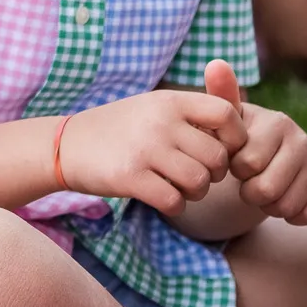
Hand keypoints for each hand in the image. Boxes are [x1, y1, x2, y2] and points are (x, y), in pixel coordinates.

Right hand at [57, 88, 246, 214]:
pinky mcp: (130, 177)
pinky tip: (161, 197)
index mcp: (169, 100)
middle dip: (213, 174)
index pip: (226, 115)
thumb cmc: (120, 128)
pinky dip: (174, 206)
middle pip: (217, 157)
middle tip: (196, 175)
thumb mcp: (154, 107)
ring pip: (199, 183)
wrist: (67, 144)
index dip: (235, 138)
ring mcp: (144, 149)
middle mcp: (159, 121)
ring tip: (178, 187)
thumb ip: (191, 113)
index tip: (222, 150)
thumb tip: (239, 130)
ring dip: (195, 193)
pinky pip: (174, 202)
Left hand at [206, 59, 306, 223]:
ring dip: (270, 205)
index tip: (237, 158)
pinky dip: (291, 215)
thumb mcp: (229, 118)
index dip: (235, 170)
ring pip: (286, 206)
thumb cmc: (244, 135)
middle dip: (250, 191)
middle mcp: (303, 140)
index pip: (246, 164)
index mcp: (277, 121)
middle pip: (266, 190)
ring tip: (267, 187)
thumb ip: (222, 95)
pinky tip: (286, 196)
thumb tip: (216, 63)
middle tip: (250, 179)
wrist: (273, 155)